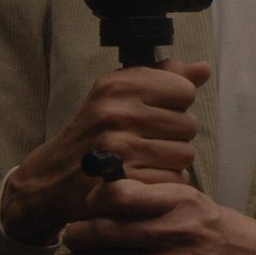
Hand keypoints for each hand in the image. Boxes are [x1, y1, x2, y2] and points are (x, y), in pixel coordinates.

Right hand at [0, 59, 211, 244]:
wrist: (52, 179)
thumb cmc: (95, 134)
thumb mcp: (120, 96)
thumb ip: (164, 79)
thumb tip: (203, 69)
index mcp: (117, 84)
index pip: (184, 89)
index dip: (175, 104)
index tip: (153, 114)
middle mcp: (116, 111)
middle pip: (188, 124)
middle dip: (174, 137)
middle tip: (144, 143)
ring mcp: (119, 147)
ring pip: (185, 154)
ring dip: (171, 162)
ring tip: (143, 161)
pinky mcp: (125, 181)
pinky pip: (175, 180)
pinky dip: (164, 185)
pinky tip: (142, 180)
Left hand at [51, 179, 255, 254]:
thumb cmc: (231, 235)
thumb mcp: (199, 205)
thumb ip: (161, 200)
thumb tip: (115, 194)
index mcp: (181, 201)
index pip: (125, 194)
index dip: (94, 199)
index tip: (81, 204)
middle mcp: (177, 231)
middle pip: (112, 231)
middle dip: (79, 236)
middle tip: (65, 238)